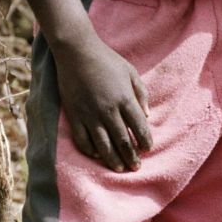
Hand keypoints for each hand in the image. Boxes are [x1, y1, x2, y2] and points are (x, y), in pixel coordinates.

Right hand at [53, 33, 151, 172]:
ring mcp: (90, 114)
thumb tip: (147, 116)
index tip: (147, 149)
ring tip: (119, 168)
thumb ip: (141, 94)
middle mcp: (108, 110)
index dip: (145, 141)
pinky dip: (90, 150)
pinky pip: (82, 139)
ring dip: (112, 159)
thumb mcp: (131, 72)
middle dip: (131, 157)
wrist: (77, 52)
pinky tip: (97, 155)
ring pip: (103, 145)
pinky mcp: (74, 115)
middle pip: (122, 141)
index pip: (139, 127)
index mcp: (125, 99)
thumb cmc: (107, 60)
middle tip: (135, 167)